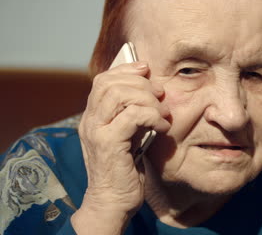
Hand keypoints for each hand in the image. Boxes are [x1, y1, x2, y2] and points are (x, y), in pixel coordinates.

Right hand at [71, 62, 169, 233]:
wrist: (112, 200)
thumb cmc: (125, 168)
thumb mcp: (129, 134)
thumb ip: (133, 113)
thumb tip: (153, 90)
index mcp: (93, 116)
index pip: (103, 79)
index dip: (126, 69)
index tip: (146, 70)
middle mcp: (90, 120)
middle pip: (111, 82)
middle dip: (141, 84)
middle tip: (160, 96)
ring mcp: (96, 131)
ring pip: (120, 94)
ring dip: (148, 100)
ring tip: (162, 115)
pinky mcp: (108, 143)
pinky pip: (133, 115)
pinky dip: (152, 116)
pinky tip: (162, 128)